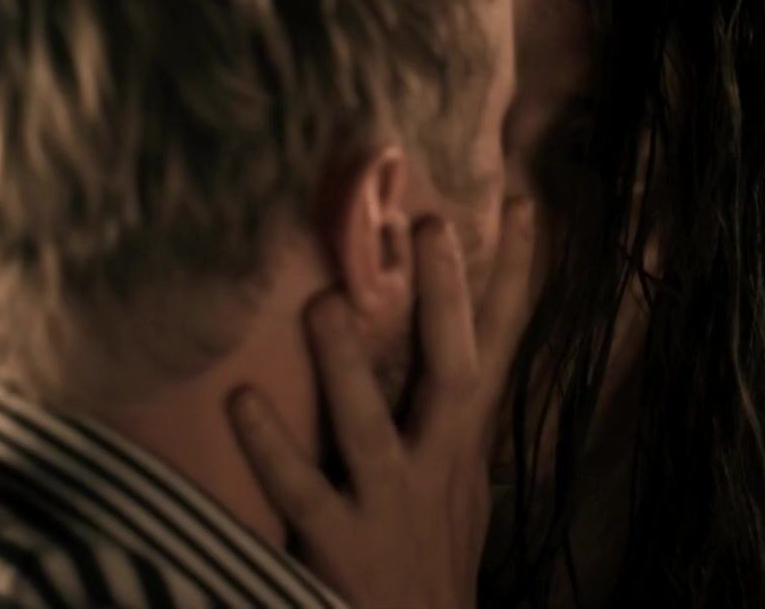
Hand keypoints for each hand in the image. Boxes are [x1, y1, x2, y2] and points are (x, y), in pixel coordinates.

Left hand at [228, 199, 534, 608]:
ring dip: (347, 368)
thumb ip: (454, 418)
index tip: (521, 207)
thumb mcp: (463, 485)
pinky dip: (274, 448)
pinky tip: (243, 400)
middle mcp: (439, 465)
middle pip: (452, 373)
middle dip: (449, 301)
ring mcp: (392, 505)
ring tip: (323, 303)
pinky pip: (303, 491)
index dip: (514, 278)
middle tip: (432, 227)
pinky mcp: (341, 545)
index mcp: (466, 441)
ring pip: (372, 430)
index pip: (501, 347)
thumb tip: (453, 346)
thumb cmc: (436, 556)